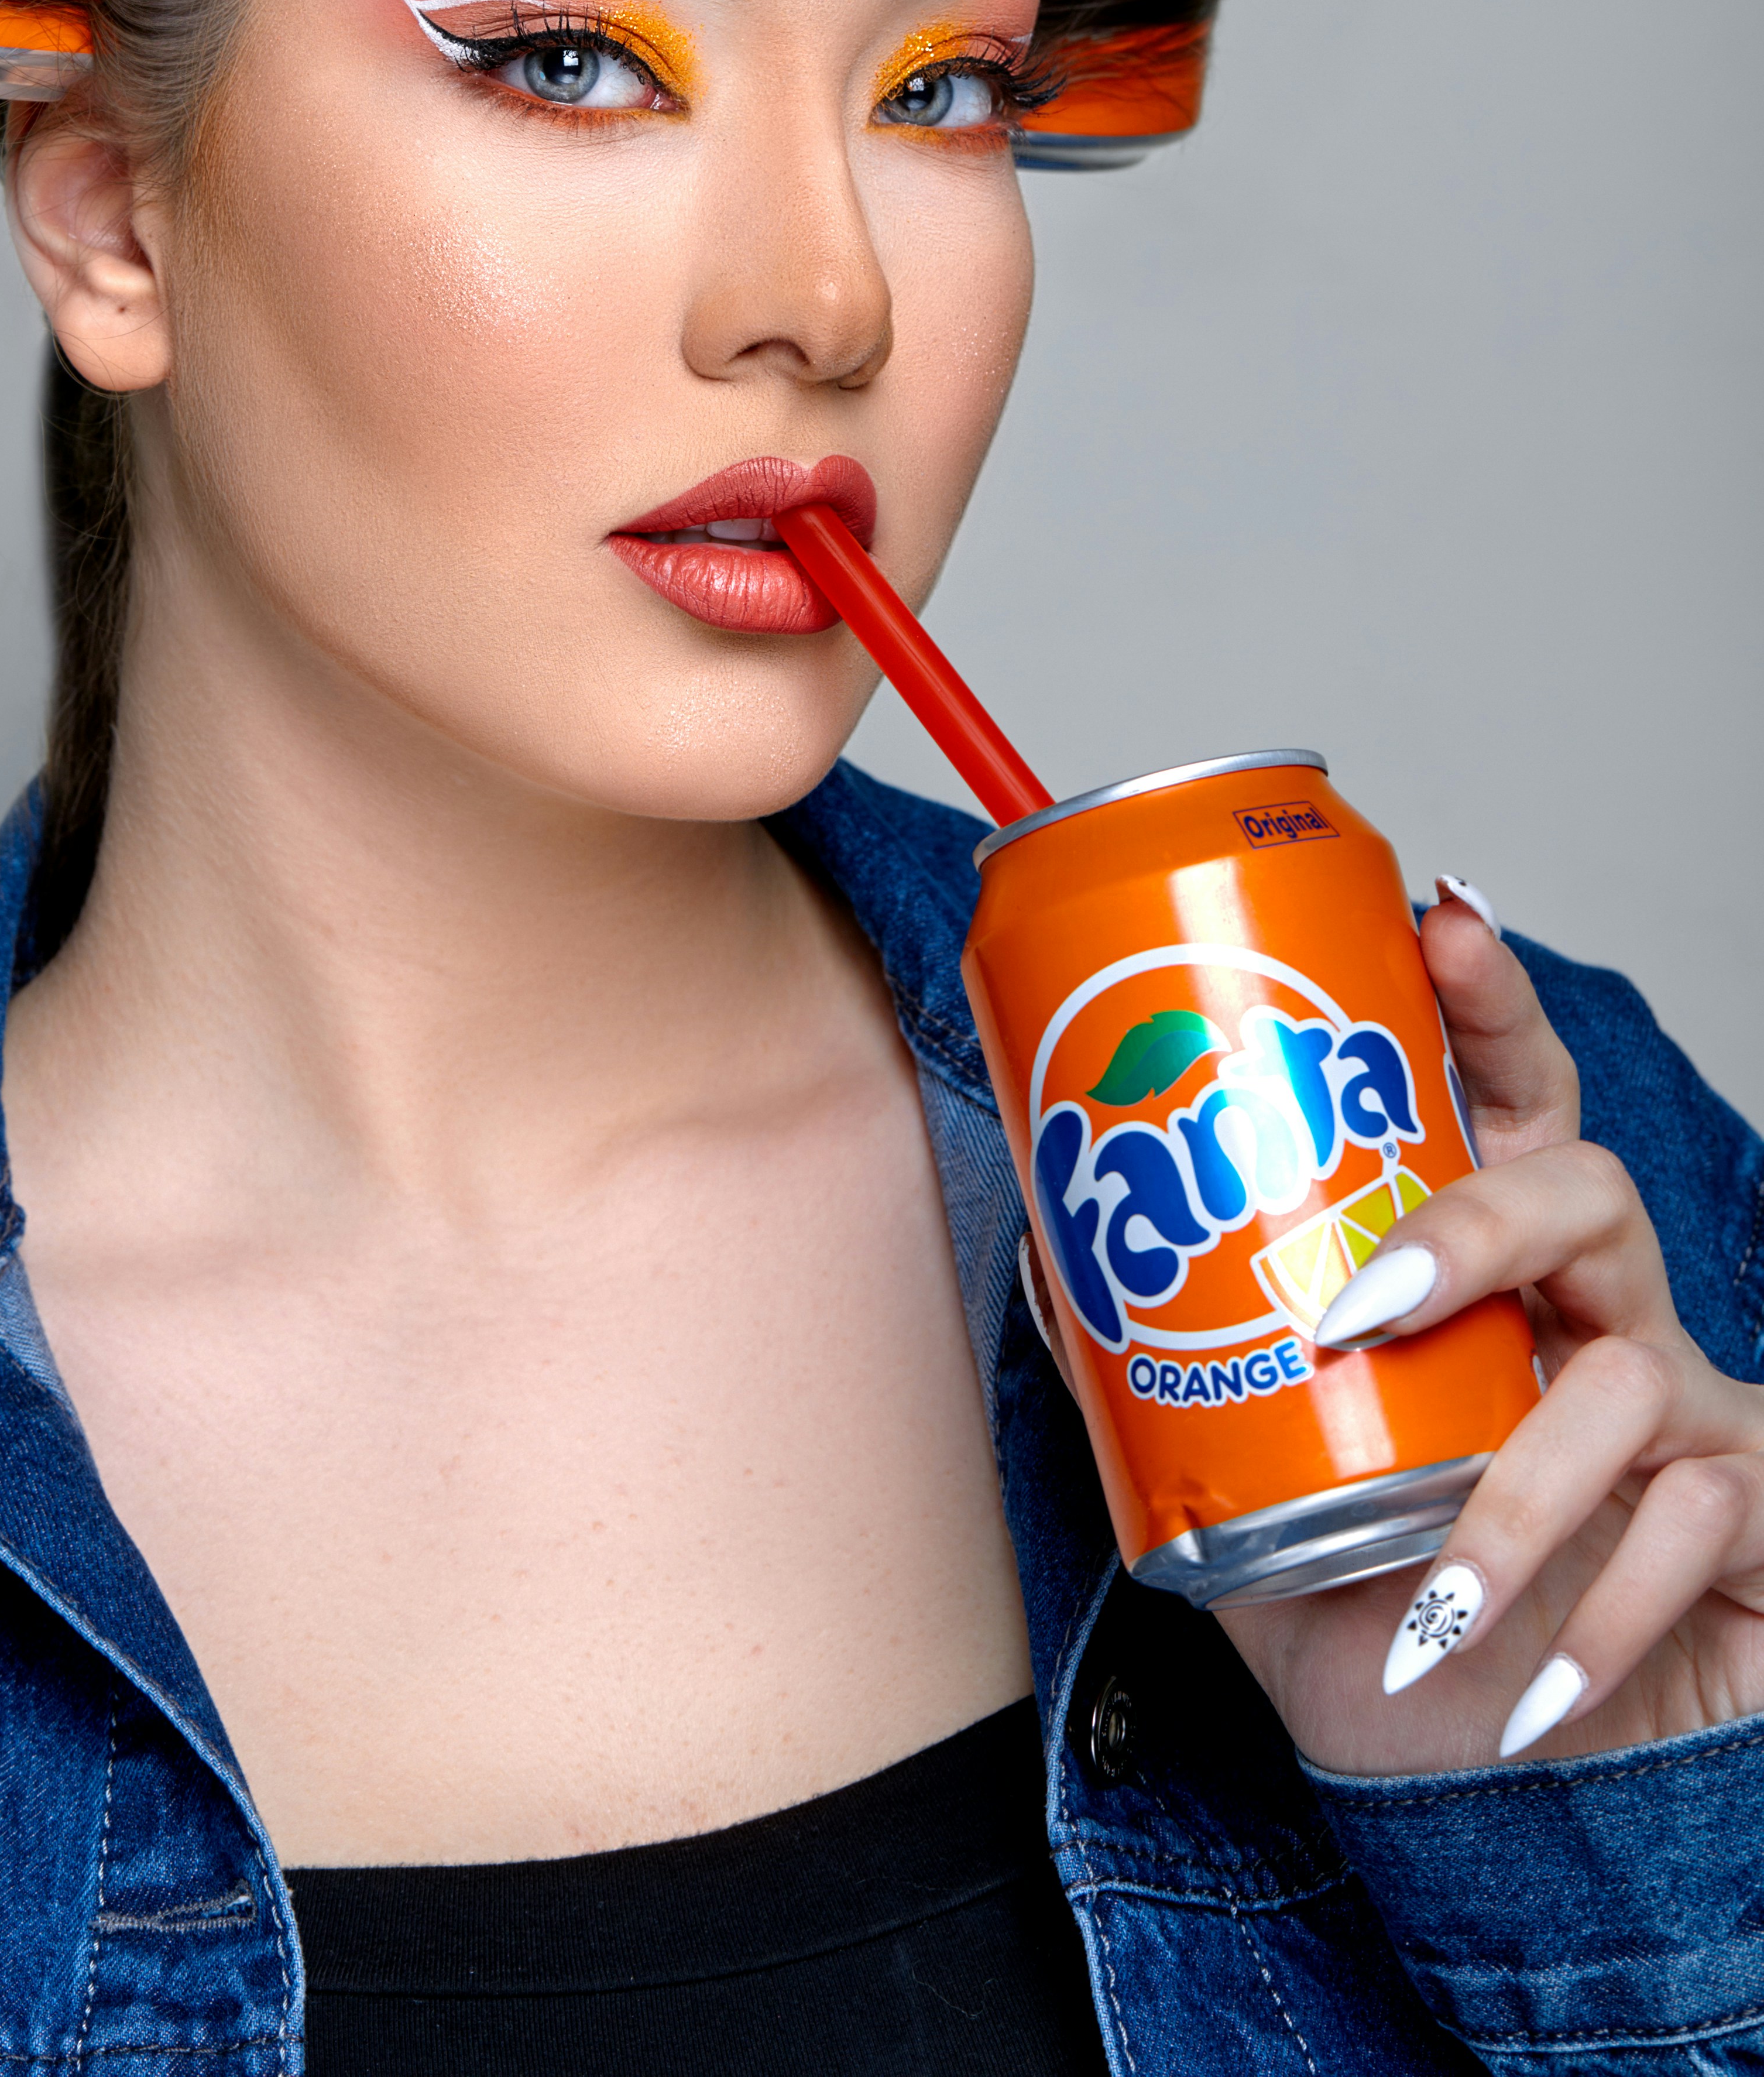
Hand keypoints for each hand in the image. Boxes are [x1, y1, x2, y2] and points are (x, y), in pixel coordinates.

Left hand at [1207, 888, 1763, 1774]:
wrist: (1515, 1817)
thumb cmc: (1404, 1647)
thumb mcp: (1263, 1519)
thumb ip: (1175, 1404)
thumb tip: (1047, 1262)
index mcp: (1497, 1295)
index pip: (1509, 1111)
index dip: (1491, 1009)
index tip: (1442, 922)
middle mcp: (1603, 1322)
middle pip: (1586, 1185)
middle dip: (1478, 1222)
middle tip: (1365, 1300)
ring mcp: (1696, 1419)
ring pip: (1636, 1373)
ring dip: (1518, 1493)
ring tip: (1431, 1591)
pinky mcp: (1756, 1522)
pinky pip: (1694, 1524)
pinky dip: (1595, 1617)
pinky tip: (1524, 1687)